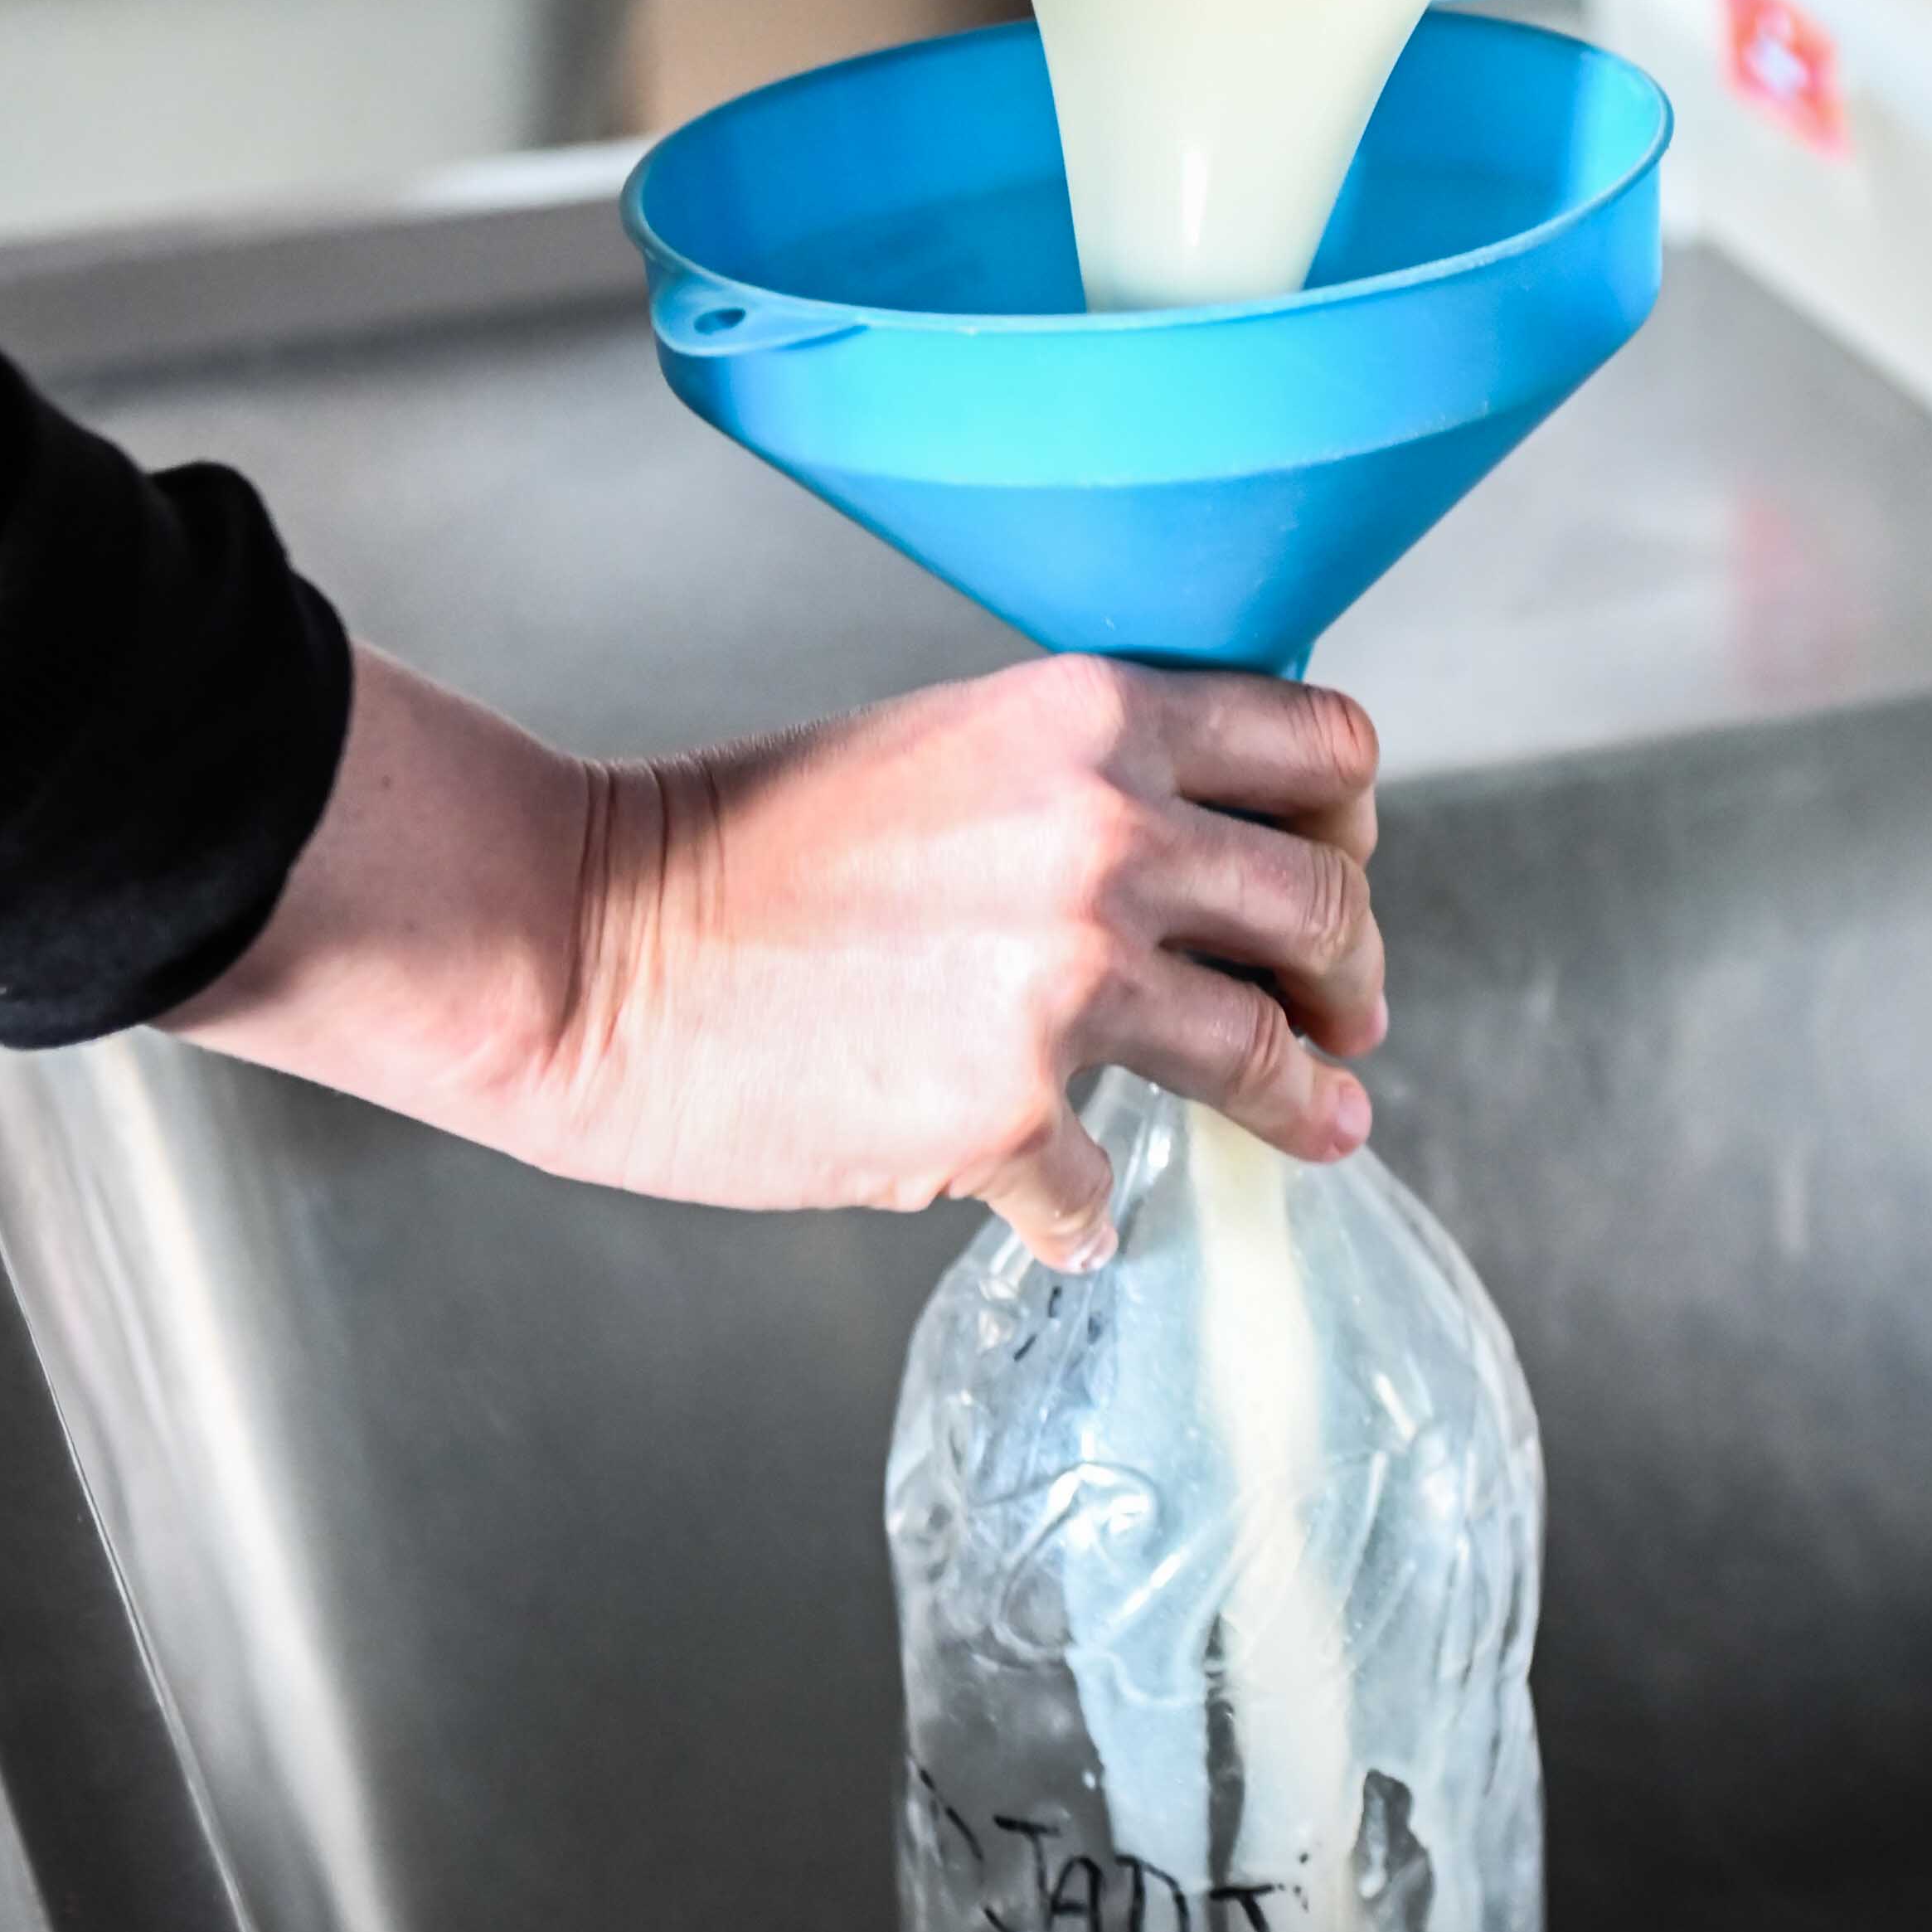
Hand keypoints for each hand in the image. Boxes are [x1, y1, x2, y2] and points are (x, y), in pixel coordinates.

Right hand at [173, 644, 1384, 1268]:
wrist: (584, 939)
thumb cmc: (737, 849)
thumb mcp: (947, 753)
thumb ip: (1078, 790)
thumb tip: (1190, 874)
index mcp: (1095, 719)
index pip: (1321, 747)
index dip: (1347, 823)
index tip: (1336, 876)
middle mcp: (1108, 833)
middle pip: (1322, 904)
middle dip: (1346, 974)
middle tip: (1346, 1022)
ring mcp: (1068, 976)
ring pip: (1262, 1048)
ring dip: (1304, 1101)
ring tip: (1327, 1127)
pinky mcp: (1010, 1108)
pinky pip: (1106, 1183)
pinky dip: (1089, 1208)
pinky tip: (1063, 1212)